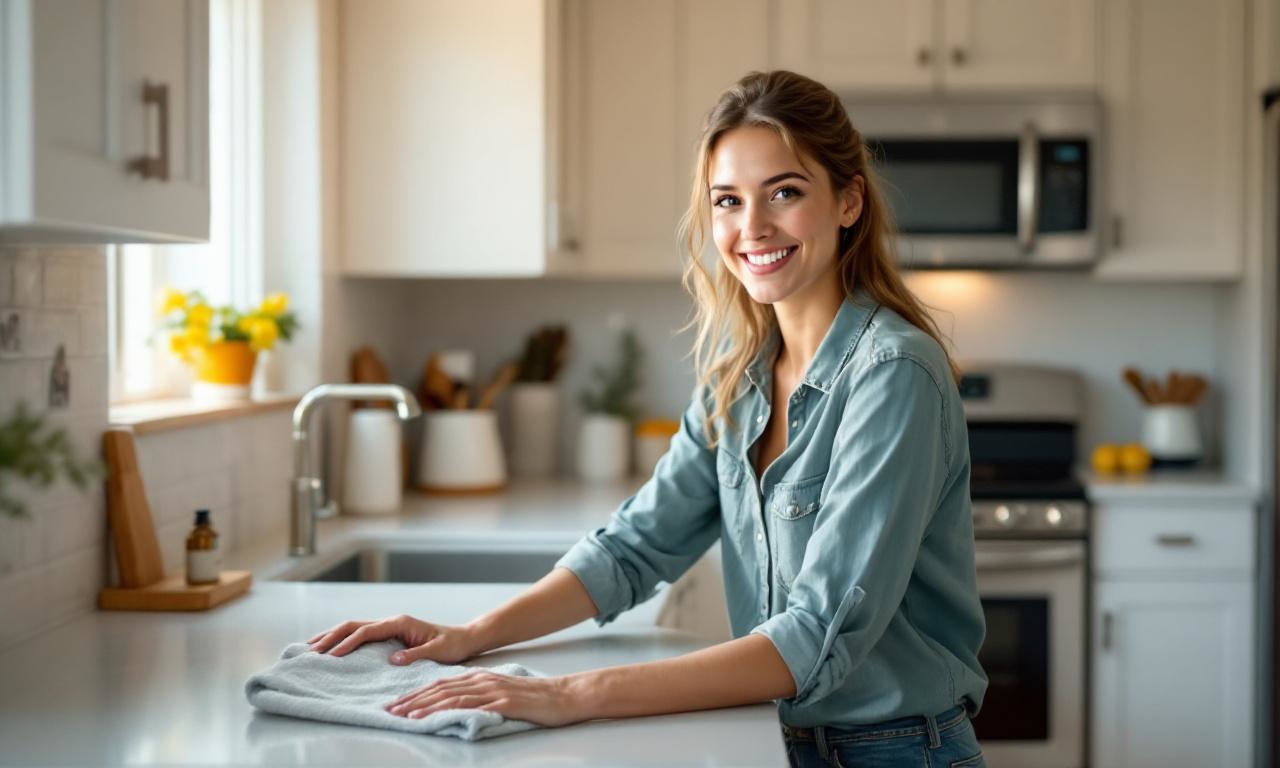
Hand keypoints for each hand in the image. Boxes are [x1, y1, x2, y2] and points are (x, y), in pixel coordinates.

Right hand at [307, 614, 477, 664]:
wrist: (464, 638)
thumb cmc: (453, 645)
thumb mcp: (437, 651)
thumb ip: (416, 655)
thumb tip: (392, 661)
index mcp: (400, 623)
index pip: (366, 632)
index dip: (347, 644)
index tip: (331, 657)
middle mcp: (392, 621)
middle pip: (354, 625)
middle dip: (331, 636)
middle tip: (310, 650)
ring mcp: (390, 626)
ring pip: (355, 627)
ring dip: (333, 636)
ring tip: (312, 646)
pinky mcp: (390, 634)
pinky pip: (362, 635)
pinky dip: (344, 639)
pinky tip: (334, 647)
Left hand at [384, 669, 585, 727]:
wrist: (564, 695)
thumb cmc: (536, 699)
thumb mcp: (503, 693)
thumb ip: (481, 697)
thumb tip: (459, 707)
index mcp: (481, 677)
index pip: (443, 684)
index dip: (419, 692)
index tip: (399, 702)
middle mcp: (482, 680)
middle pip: (440, 688)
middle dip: (413, 699)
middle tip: (391, 709)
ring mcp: (492, 690)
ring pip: (449, 696)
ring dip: (423, 705)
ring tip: (403, 713)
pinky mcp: (501, 703)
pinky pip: (468, 707)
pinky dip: (445, 711)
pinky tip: (431, 717)